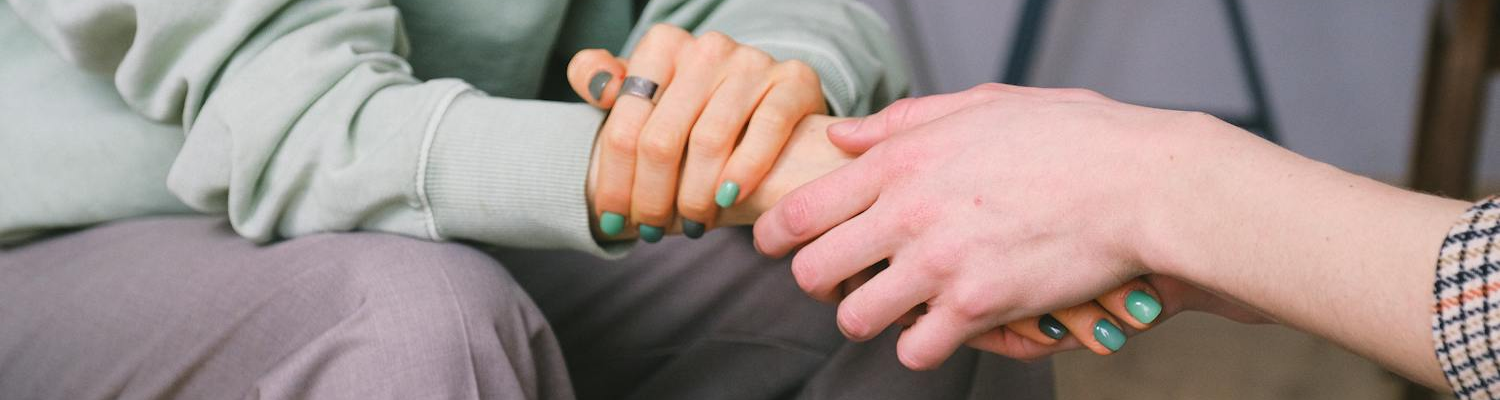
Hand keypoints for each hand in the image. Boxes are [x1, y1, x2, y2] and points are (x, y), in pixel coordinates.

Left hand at [568, 24, 825, 241]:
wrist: (768, 101)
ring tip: (692, 225)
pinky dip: (745, 171)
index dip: (614, 181)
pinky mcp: (794, 80)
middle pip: (661, 139)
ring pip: (709, 141)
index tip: (612, 220)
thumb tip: (600, 87)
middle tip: (652, 231)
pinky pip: (766, 129)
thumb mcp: (644, 91)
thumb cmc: (693, 109)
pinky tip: (729, 200)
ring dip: (695, 197)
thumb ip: (603, 81)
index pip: (625, 125)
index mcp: (663, 45)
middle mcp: (707, 48)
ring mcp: (752, 62)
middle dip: (652, 197)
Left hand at [753, 83, 1248, 368]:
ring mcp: (939, 264)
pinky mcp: (977, 307)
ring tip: (893, 306)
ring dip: (869, 317)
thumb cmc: (1072, 138)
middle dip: (819, 282)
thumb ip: (903, 122)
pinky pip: (915, 350)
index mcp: (902, 160)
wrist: (1141, 183)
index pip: (802, 208)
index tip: (777, 244)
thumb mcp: (981, 105)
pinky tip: (940, 327)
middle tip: (841, 280)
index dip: (776, 234)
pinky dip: (922, 345)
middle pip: (813, 271)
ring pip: (855, 318)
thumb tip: (843, 135)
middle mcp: (908, 212)